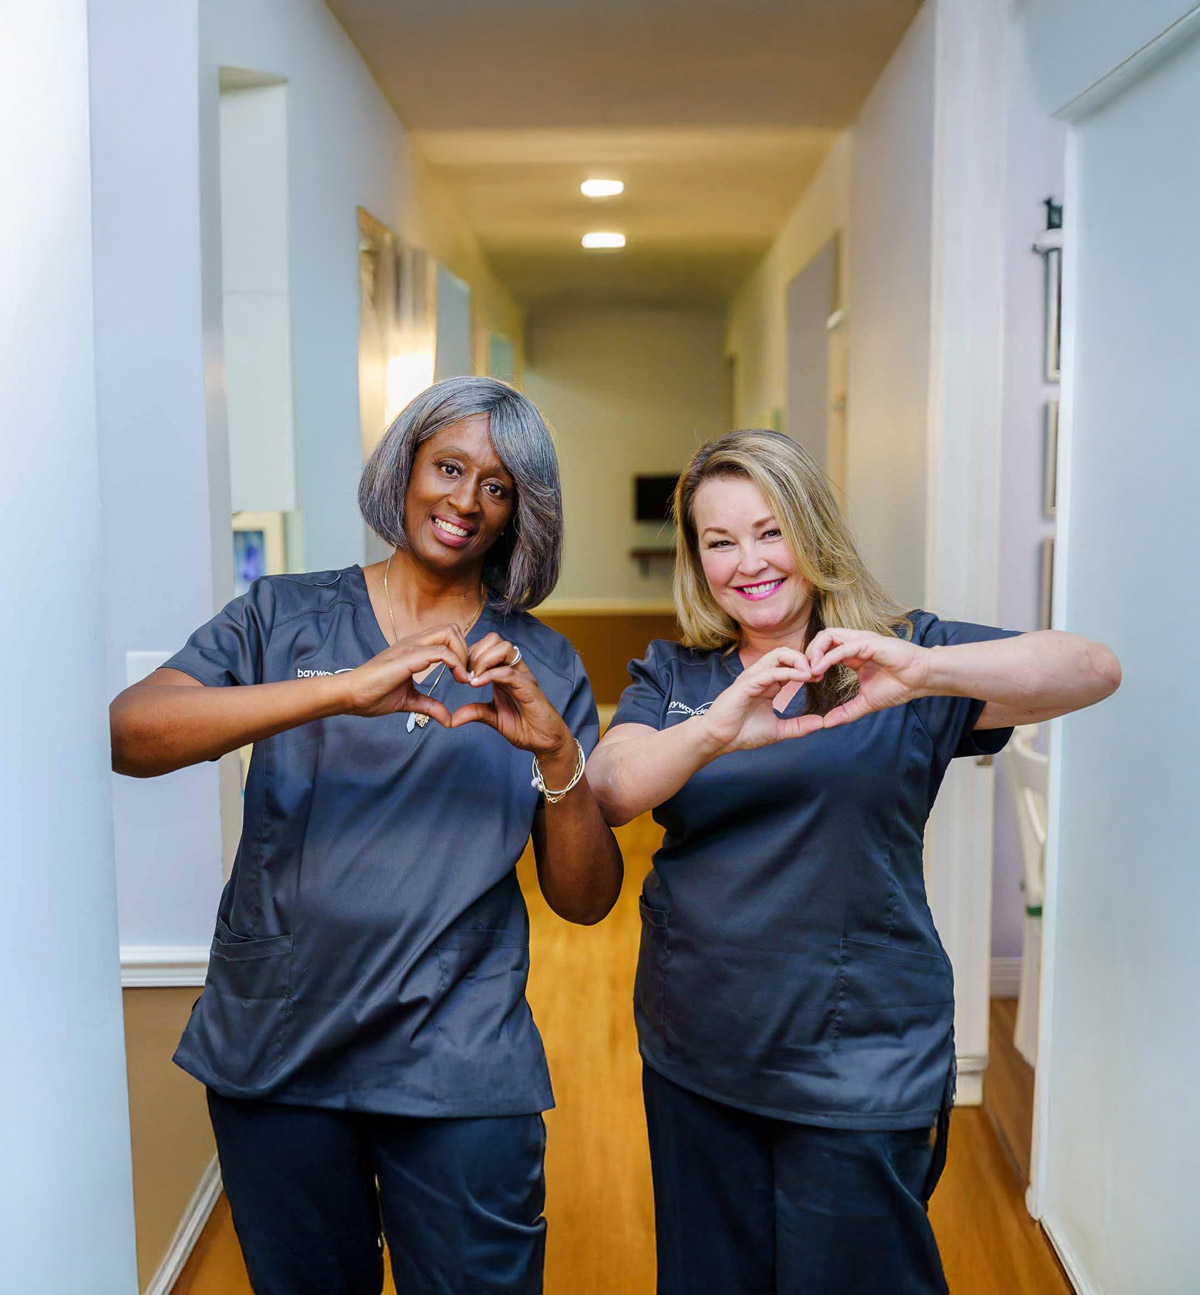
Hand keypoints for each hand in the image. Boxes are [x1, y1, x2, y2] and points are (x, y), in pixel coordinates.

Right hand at [340, 625, 471, 724]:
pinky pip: (441, 652)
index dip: (462, 654)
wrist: (350, 695)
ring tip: (463, 678)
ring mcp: (411, 647)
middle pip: (453, 629)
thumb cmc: (373, 695)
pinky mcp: (409, 657)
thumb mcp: (409, 701)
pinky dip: (456, 664)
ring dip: (463, 655)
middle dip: (466, 650)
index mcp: (415, 649)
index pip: (447, 637)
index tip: (464, 678)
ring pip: (450, 633)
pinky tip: (458, 680)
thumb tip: (448, 718)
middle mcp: (415, 642)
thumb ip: (430, 705)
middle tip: (466, 675)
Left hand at [449, 633, 572, 761]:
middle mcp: (514, 669)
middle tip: (465, 674)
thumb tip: (453, 718)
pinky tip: (477, 684)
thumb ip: (475, 712)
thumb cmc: (524, 727)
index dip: (469, 654)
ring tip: (473, 679)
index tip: (458, 673)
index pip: (486, 646)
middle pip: (494, 639)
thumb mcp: (493, 718)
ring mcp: (522, 676)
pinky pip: (508, 672)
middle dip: (474, 653)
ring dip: (483, 660)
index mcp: (504, 672)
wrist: (545, 741)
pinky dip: (490, 675)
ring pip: (504, 648)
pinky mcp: (529, 687)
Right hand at [700, 646, 824, 753]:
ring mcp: (753, 678)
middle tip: (818, 673)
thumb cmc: (743, 733)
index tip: (820, 678)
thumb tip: (820, 723)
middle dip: (805, 658)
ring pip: (778, 654)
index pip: (789, 664)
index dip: (807, 667)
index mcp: (768, 684)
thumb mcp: (778, 730)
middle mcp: (761, 676)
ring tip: (811, 673)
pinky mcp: (746, 684)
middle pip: (785, 652)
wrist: (719, 740)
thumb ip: (799, 726)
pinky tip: (802, 678)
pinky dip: (788, 672)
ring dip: (798, 660)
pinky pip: (770, 671)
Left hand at [805, 628, 932, 726]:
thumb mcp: (865, 702)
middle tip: (804, 674)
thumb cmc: (899, 685)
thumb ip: (846, 712)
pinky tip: (819, 670)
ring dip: (814, 652)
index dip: (811, 662)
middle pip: (822, 637)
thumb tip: (826, 724)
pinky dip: (827, 658)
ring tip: (810, 671)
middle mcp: (854, 644)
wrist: (921, 679)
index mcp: (852, 655)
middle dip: (808, 653)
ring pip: (828, 635)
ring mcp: (861, 641)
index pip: (824, 649)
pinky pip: (843, 648)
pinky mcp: (869, 644)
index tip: (807, 681)